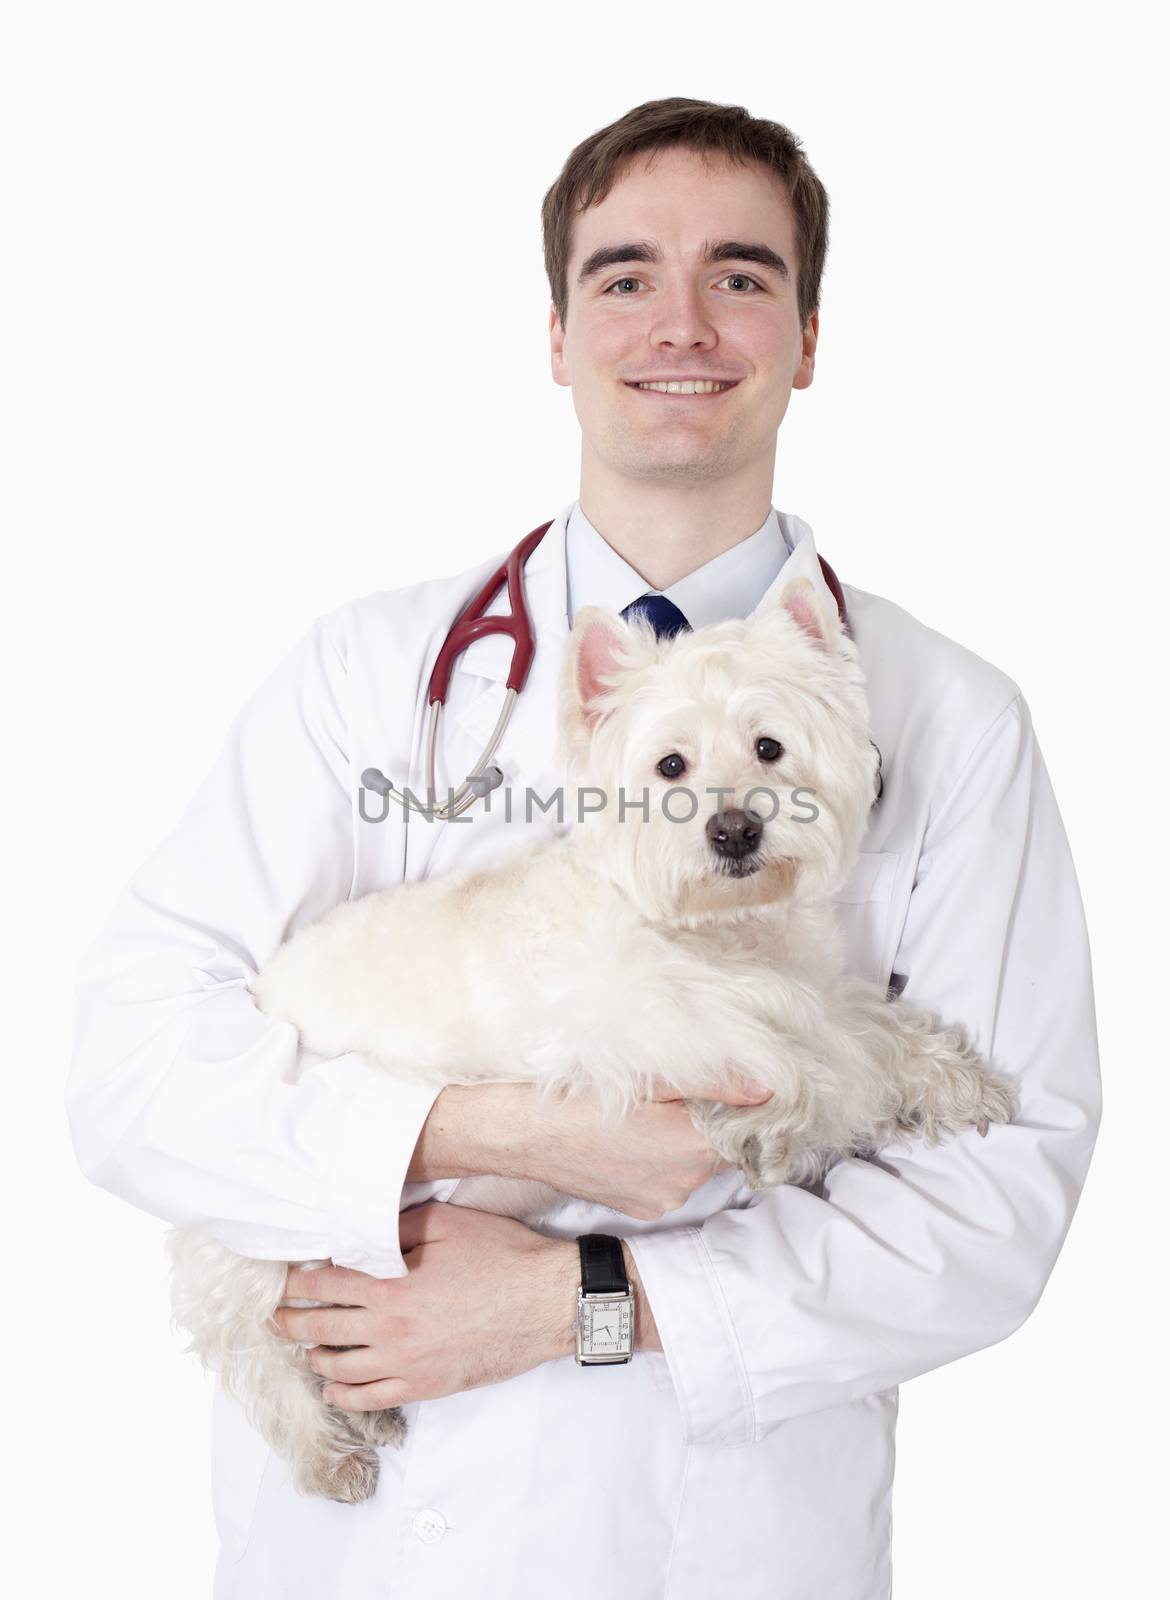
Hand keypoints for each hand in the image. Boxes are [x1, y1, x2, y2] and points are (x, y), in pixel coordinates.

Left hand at [271, 1201, 578, 1412]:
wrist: (544, 1302)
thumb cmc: (499, 1255)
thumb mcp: (446, 1222)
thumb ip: (397, 1225)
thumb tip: (361, 1232)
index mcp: (390, 1284)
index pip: (324, 1284)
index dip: (296, 1282)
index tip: (281, 1280)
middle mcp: (389, 1328)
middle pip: (321, 1327)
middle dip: (290, 1321)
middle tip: (273, 1317)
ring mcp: (405, 1362)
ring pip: (339, 1367)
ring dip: (313, 1356)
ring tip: (303, 1347)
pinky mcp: (425, 1386)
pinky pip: (371, 1397)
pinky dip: (343, 1394)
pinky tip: (333, 1387)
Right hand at [503, 1071, 773, 1220]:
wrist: (522, 1132)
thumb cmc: (579, 1097)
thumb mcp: (649, 1076)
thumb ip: (714, 1080)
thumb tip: (767, 1087)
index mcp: (694, 1145)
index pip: (744, 1127)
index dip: (734, 1104)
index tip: (714, 1086)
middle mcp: (686, 1183)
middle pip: (719, 1145)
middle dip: (705, 1120)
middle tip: (670, 1094)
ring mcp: (662, 1200)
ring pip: (693, 1164)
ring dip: (680, 1141)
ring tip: (644, 1116)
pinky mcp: (641, 1209)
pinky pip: (667, 1181)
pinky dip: (657, 1160)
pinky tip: (628, 1139)